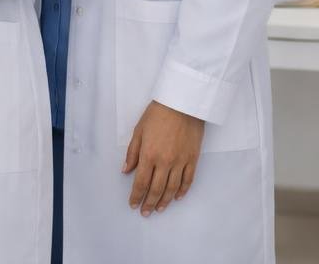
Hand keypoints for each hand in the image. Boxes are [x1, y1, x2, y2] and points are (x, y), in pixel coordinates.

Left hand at [123, 100, 204, 214]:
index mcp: (148, 155)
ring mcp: (180, 162)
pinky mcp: (193, 159)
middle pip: (156, 188)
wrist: (182, 105)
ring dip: (164, 200)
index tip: (133, 204)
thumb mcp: (138, 131)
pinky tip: (176, 197)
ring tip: (159, 209)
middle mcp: (164, 162)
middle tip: (145, 212)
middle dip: (149, 202)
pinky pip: (188, 180)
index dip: (136, 195)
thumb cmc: (157, 115)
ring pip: (172, 188)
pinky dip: (182, 191)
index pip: (141, 182)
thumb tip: (126, 170)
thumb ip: (132, 153)